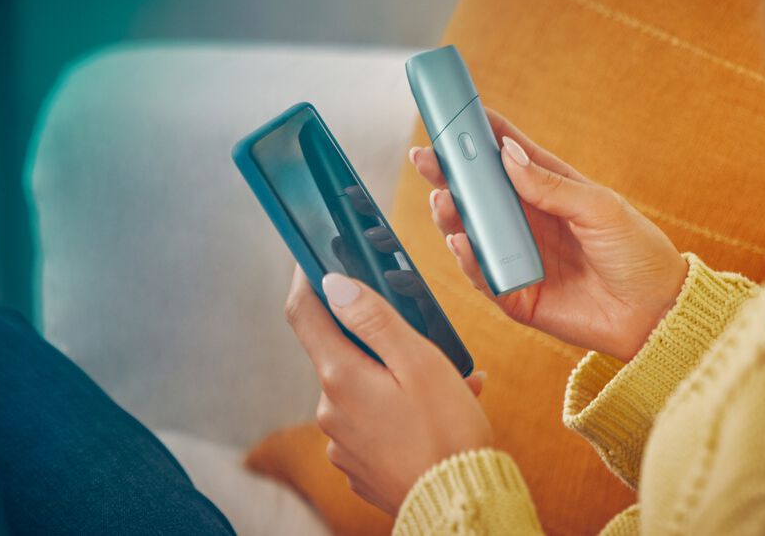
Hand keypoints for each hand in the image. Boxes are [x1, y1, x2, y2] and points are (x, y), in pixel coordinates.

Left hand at [285, 266, 491, 514]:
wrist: (460, 503)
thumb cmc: (446, 432)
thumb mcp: (419, 361)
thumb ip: (374, 319)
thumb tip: (334, 285)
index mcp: (340, 377)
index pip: (303, 313)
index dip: (306, 280)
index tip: (313, 260)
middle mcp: (330, 410)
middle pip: (340, 351)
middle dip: (376, 339)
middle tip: (423, 340)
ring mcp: (341, 441)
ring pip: (362, 388)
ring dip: (396, 378)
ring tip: (449, 386)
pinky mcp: (357, 463)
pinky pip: (371, 421)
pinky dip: (398, 410)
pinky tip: (436, 414)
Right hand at [410, 108, 688, 361]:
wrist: (656, 314)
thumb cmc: (638, 254)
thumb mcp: (600, 209)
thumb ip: (551, 185)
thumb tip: (507, 155)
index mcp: (550, 191)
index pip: (507, 156)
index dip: (479, 134)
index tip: (452, 113)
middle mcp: (529, 222)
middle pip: (478, 194)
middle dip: (449, 174)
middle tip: (426, 158)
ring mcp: (519, 258)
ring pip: (471, 233)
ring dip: (451, 216)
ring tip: (442, 200)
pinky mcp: (516, 296)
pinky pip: (483, 277)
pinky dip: (468, 260)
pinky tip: (460, 241)